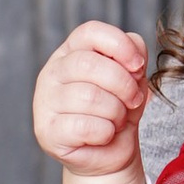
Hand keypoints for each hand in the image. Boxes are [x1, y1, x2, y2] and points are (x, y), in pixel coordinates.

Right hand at [35, 20, 150, 183]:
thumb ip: (135, 53)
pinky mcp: (46, 131)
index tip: (139, 66)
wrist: (109, 151)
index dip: (119, 45)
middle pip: (89, 65)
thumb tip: (133, 50)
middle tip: (134, 100)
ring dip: (116, 112)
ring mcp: (44, 102)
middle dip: (123, 84)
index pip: (90, 32)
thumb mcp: (133, 76)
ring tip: (117, 119)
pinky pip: (85, 126)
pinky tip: (104, 135)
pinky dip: (106, 132)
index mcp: (71, 52)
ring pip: (89, 97)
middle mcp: (52, 72)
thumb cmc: (118, 107)